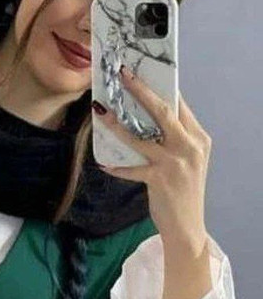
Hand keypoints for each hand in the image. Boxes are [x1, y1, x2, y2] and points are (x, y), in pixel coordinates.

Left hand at [92, 65, 211, 250]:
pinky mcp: (160, 180)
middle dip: (141, 90)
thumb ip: (173, 141)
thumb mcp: (186, 161)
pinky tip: (103, 162)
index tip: (141, 72)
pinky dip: (116, 166)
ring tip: (100, 112)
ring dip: (117, 124)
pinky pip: (131, 168)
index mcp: (198, 138)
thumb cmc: (182, 191)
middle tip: (122, 75)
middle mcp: (190, 146)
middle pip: (163, 111)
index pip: (180, 105)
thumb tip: (146, 120)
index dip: (160, 86)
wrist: (187, 226)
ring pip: (141, 137)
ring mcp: (175, 163)